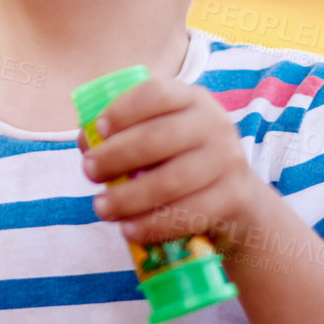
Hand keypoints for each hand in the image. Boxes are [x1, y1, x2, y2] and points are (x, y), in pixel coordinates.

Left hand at [76, 76, 263, 247]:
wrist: (236, 199)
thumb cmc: (181, 160)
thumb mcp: (159, 138)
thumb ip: (122, 135)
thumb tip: (86, 141)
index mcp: (192, 99)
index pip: (157, 94)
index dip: (124, 109)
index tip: (98, 129)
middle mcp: (215, 124)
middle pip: (158, 137)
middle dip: (116, 156)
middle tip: (89, 172)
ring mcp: (228, 160)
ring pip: (171, 180)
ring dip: (128, 197)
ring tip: (101, 208)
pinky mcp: (234, 198)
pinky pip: (188, 214)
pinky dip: (153, 225)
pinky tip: (129, 229)